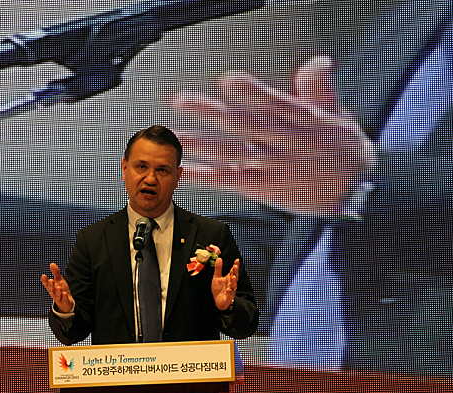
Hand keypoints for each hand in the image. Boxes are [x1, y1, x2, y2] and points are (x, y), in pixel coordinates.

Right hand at [41, 262, 74, 312]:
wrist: (66, 302)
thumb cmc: (61, 290)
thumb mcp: (59, 281)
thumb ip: (56, 273)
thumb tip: (52, 264)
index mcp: (51, 288)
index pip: (46, 284)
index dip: (45, 280)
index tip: (43, 276)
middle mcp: (54, 293)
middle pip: (51, 289)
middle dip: (50, 285)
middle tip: (50, 280)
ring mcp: (59, 298)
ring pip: (57, 295)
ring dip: (57, 292)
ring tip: (58, 287)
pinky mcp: (64, 301)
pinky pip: (64, 299)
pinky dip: (64, 297)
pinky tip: (65, 294)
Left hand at [173, 56, 374, 215]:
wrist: (355, 192)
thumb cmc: (343, 150)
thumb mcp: (337, 114)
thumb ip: (320, 88)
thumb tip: (317, 63)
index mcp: (300, 121)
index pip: (274, 104)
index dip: (252, 93)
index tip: (229, 82)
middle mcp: (281, 142)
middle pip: (244, 125)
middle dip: (212, 113)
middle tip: (183, 101)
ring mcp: (268, 166)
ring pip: (229, 152)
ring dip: (199, 144)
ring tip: (173, 136)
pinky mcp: (259, 185)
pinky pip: (226, 180)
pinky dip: (202, 176)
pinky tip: (182, 170)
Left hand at [211, 257, 238, 310]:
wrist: (217, 301)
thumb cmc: (218, 289)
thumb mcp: (216, 277)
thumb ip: (218, 268)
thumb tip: (219, 258)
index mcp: (228, 278)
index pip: (233, 270)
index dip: (235, 265)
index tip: (237, 260)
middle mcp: (231, 283)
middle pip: (235, 276)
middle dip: (235, 272)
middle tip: (235, 266)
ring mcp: (231, 290)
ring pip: (234, 285)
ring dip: (234, 281)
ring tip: (233, 277)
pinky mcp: (229, 297)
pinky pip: (231, 294)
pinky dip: (230, 292)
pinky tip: (228, 290)